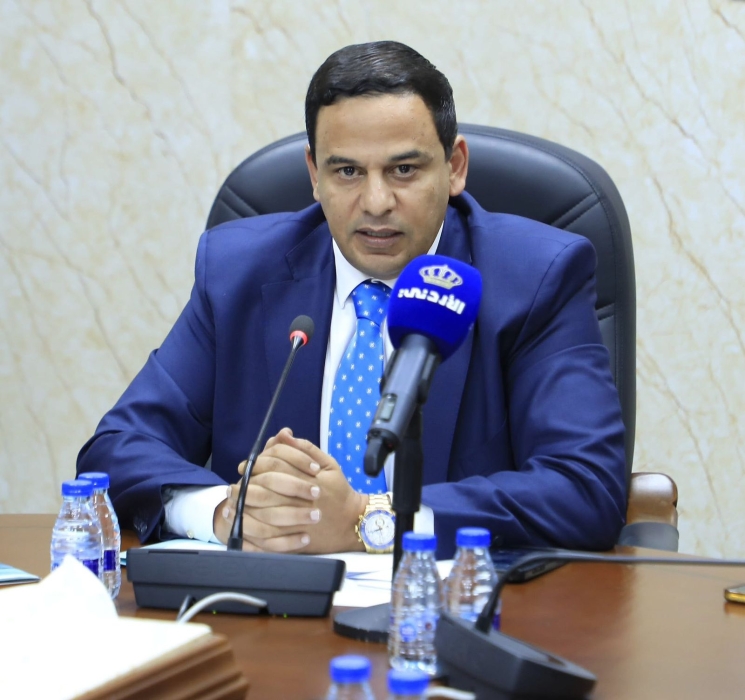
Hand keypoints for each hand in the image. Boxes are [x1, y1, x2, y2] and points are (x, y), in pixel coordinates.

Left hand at [213, 428, 366, 553]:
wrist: (353, 522)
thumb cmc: (339, 490)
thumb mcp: (328, 463)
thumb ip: (305, 448)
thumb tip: (283, 434)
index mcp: (311, 478)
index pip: (277, 466)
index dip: (257, 464)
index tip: (245, 466)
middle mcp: (305, 499)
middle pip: (267, 489)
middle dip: (246, 486)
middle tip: (233, 486)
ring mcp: (301, 522)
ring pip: (265, 514)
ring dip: (245, 508)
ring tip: (231, 504)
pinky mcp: (297, 540)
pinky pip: (270, 538)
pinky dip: (253, 532)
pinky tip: (242, 525)